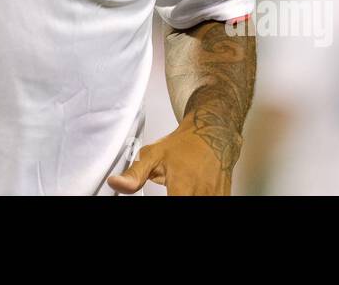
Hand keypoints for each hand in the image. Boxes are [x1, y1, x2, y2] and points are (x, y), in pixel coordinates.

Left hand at [105, 124, 239, 195]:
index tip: (165, 193)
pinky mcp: (223, 196)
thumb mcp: (154, 155)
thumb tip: (115, 184)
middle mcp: (202, 195)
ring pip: (198, 205)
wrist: (214, 132)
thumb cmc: (185, 143)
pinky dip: (195, 195)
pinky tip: (189, 189)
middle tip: (171, 188)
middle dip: (174, 196)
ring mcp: (215, 196)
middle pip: (185, 207)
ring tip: (177, 187)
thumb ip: (134, 175)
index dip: (162, 206)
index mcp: (183, 188)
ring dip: (183, 196)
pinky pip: (211, 201)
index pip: (174, 206)